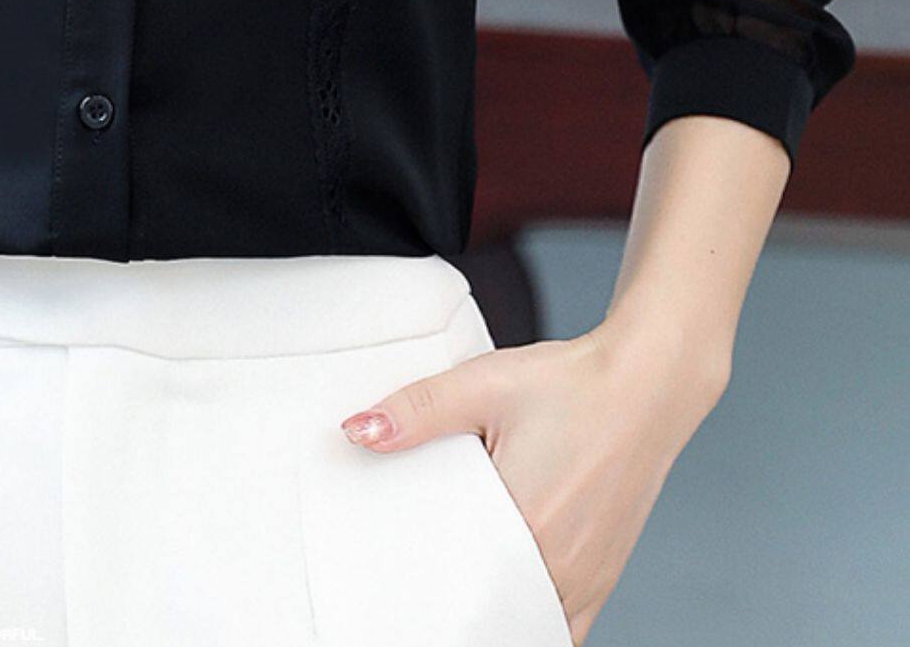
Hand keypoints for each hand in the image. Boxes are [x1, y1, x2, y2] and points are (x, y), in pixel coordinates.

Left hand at [337, 319, 726, 642]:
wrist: (647, 383)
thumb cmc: (572, 384)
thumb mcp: (484, 385)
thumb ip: (418, 412)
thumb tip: (358, 432)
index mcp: (528, 525)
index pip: (461, 590)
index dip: (428, 597)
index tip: (397, 594)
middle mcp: (562, 564)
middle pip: (493, 610)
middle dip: (457, 605)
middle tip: (418, 592)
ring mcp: (587, 576)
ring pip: (528, 622)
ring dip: (495, 613)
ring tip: (458, 593)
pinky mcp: (603, 574)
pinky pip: (562, 624)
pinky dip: (531, 618)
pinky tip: (505, 602)